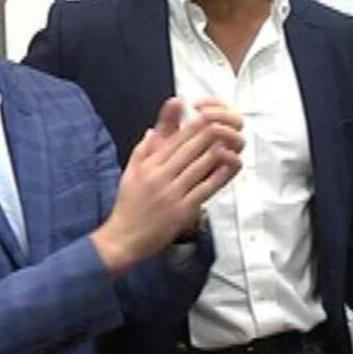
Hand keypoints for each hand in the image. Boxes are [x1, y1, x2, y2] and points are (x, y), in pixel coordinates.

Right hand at [91, 97, 242, 273]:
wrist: (124, 238)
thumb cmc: (128, 206)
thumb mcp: (129, 173)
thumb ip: (143, 150)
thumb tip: (153, 130)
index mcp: (148, 166)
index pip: (173, 141)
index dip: (191, 127)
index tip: (205, 115)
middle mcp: (159, 176)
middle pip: (188, 149)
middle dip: (207, 134)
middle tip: (222, 122)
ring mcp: (172, 193)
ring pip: (198, 166)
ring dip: (215, 151)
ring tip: (229, 139)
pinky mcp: (182, 210)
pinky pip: (204, 189)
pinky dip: (217, 176)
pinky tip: (228, 166)